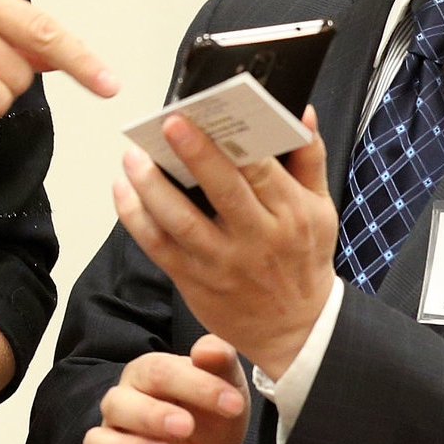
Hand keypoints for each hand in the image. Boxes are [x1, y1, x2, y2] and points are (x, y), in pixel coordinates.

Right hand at [84, 335, 248, 443]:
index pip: (166, 369)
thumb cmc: (214, 414)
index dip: (199, 386)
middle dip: (158, 411)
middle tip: (187, 426)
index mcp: (154, 367)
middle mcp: (129, 388)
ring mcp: (115, 418)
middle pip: (132, 389)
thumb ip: (221, 362)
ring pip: (112, 411)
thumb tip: (206, 349)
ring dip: (136, 434)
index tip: (232, 404)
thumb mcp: (227, 388)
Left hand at [115, 109, 337, 378]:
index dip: (232, 143)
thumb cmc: (304, 259)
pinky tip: (122, 191)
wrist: (296, 330)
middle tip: (168, 123)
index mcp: (290, 214)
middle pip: (222, 192)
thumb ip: (309, 158)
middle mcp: (256, 239)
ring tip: (133, 156)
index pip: (261, 171)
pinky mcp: (195, 282)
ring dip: (152, 187)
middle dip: (194, 155)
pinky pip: (159, 248)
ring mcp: (222, 264)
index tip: (208, 116)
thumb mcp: (321, 208)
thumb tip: (301, 112)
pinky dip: (136, 219)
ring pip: (182, 222)